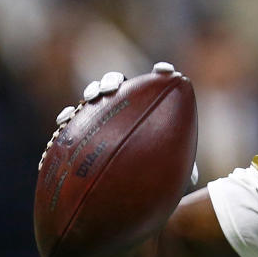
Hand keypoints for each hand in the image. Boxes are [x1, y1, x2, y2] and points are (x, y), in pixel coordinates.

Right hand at [46, 63, 198, 185]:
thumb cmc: (155, 172)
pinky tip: (64, 121)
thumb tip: (193, 179)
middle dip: (113, 81)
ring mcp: (101, 114)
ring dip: (92, 91)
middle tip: (113, 89)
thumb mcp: (171, 170)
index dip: (163, 73)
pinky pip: (72, 118)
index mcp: (148, 107)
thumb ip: (182, 170)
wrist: (126, 185)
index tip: (165, 71)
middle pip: (117, 83)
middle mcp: (124, 106)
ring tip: (92, 98)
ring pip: (94, 95)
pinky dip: (68, 116)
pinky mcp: (81, 128)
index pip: (156, 84)